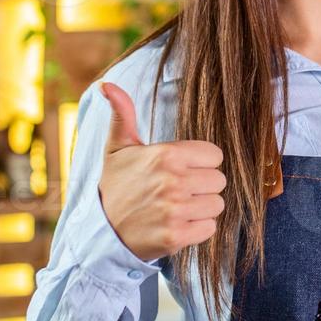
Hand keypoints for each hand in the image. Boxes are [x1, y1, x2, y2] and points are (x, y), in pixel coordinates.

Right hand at [96, 81, 225, 262]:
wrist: (101, 231)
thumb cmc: (116, 185)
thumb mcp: (118, 147)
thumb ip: (122, 114)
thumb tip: (106, 84)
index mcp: (166, 155)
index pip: (215, 155)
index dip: (201, 163)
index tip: (182, 169)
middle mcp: (173, 181)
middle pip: (219, 180)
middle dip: (202, 186)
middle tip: (178, 190)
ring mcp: (175, 210)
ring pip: (217, 204)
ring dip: (201, 208)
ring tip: (178, 207)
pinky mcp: (177, 236)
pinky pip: (210, 228)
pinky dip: (198, 229)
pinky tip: (178, 224)